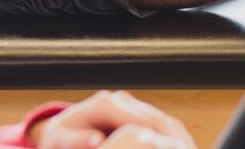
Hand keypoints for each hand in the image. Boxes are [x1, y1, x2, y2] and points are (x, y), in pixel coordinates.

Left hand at [33, 91, 195, 148]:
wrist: (61, 134)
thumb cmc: (59, 140)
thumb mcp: (61, 141)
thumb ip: (76, 141)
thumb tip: (96, 141)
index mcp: (104, 104)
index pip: (135, 118)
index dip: (150, 131)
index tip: (162, 145)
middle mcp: (120, 100)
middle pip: (153, 117)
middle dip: (167, 135)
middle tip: (183, 148)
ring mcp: (130, 106)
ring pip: (161, 120)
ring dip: (173, 136)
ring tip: (185, 147)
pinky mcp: (137, 114)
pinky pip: (161, 125)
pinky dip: (171, 136)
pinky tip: (179, 146)